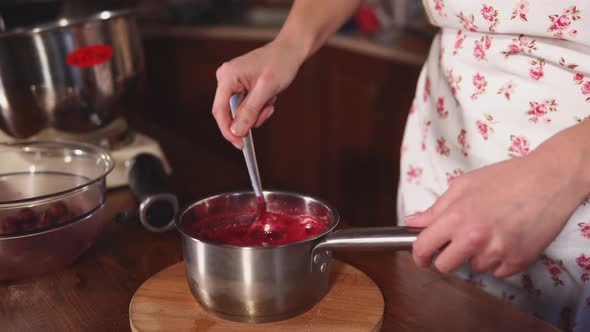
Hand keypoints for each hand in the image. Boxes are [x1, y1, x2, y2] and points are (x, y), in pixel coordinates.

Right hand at [212, 39, 304, 148]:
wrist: (289, 51)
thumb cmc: (280, 64)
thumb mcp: (267, 90)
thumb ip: (250, 111)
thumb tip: (236, 131)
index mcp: (227, 76)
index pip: (219, 111)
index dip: (228, 131)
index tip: (240, 145)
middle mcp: (225, 78)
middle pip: (229, 113)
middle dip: (250, 117)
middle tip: (268, 110)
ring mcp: (231, 82)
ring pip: (240, 111)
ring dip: (258, 111)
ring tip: (271, 99)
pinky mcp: (238, 85)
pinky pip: (245, 106)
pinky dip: (259, 106)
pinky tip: (269, 96)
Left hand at [405, 151, 586, 277]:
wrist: (549, 180)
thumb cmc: (507, 178)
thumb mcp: (464, 185)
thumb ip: (436, 208)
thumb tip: (413, 222)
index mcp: (457, 217)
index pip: (423, 247)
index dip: (418, 254)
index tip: (421, 256)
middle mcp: (475, 238)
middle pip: (445, 266)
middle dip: (446, 257)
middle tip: (456, 244)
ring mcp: (497, 252)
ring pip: (474, 268)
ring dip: (476, 255)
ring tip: (491, 231)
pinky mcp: (518, 261)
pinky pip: (498, 271)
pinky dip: (499, 260)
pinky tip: (506, 238)